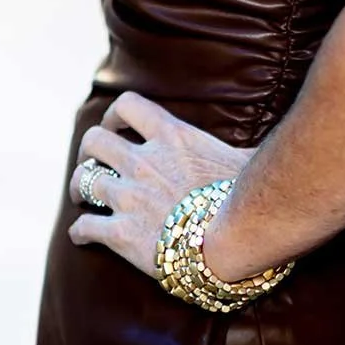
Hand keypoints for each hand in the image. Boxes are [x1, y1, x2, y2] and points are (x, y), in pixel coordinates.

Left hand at [68, 91, 251, 280]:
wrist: (234, 239)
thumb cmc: (248, 197)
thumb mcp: (247, 160)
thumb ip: (242, 151)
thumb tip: (264, 150)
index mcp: (171, 137)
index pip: (128, 105)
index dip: (115, 115)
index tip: (117, 127)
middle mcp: (143, 162)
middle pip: (93, 140)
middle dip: (89, 152)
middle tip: (93, 164)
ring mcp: (128, 197)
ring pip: (82, 182)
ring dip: (80, 189)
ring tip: (83, 197)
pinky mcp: (120, 233)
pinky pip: (84, 226)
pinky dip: (80, 231)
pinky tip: (83, 236)